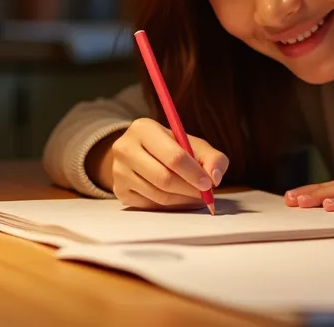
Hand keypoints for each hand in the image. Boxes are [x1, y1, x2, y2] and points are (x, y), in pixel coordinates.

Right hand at [96, 118, 228, 208]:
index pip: (173, 156)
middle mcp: (125, 148)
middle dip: (190, 189)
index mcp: (144, 128)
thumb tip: (215, 178)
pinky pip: (150, 205)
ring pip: (158, 195)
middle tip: (205, 194)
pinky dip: (169, 205)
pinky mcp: (119, 190)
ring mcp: (118, 171)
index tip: (209, 184)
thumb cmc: (172, 147)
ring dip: (182, 199)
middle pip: (164, 178)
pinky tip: (178, 198)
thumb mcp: (193, 145)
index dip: (194, 173)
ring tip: (194, 195)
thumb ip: (212, 158)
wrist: (140, 152)